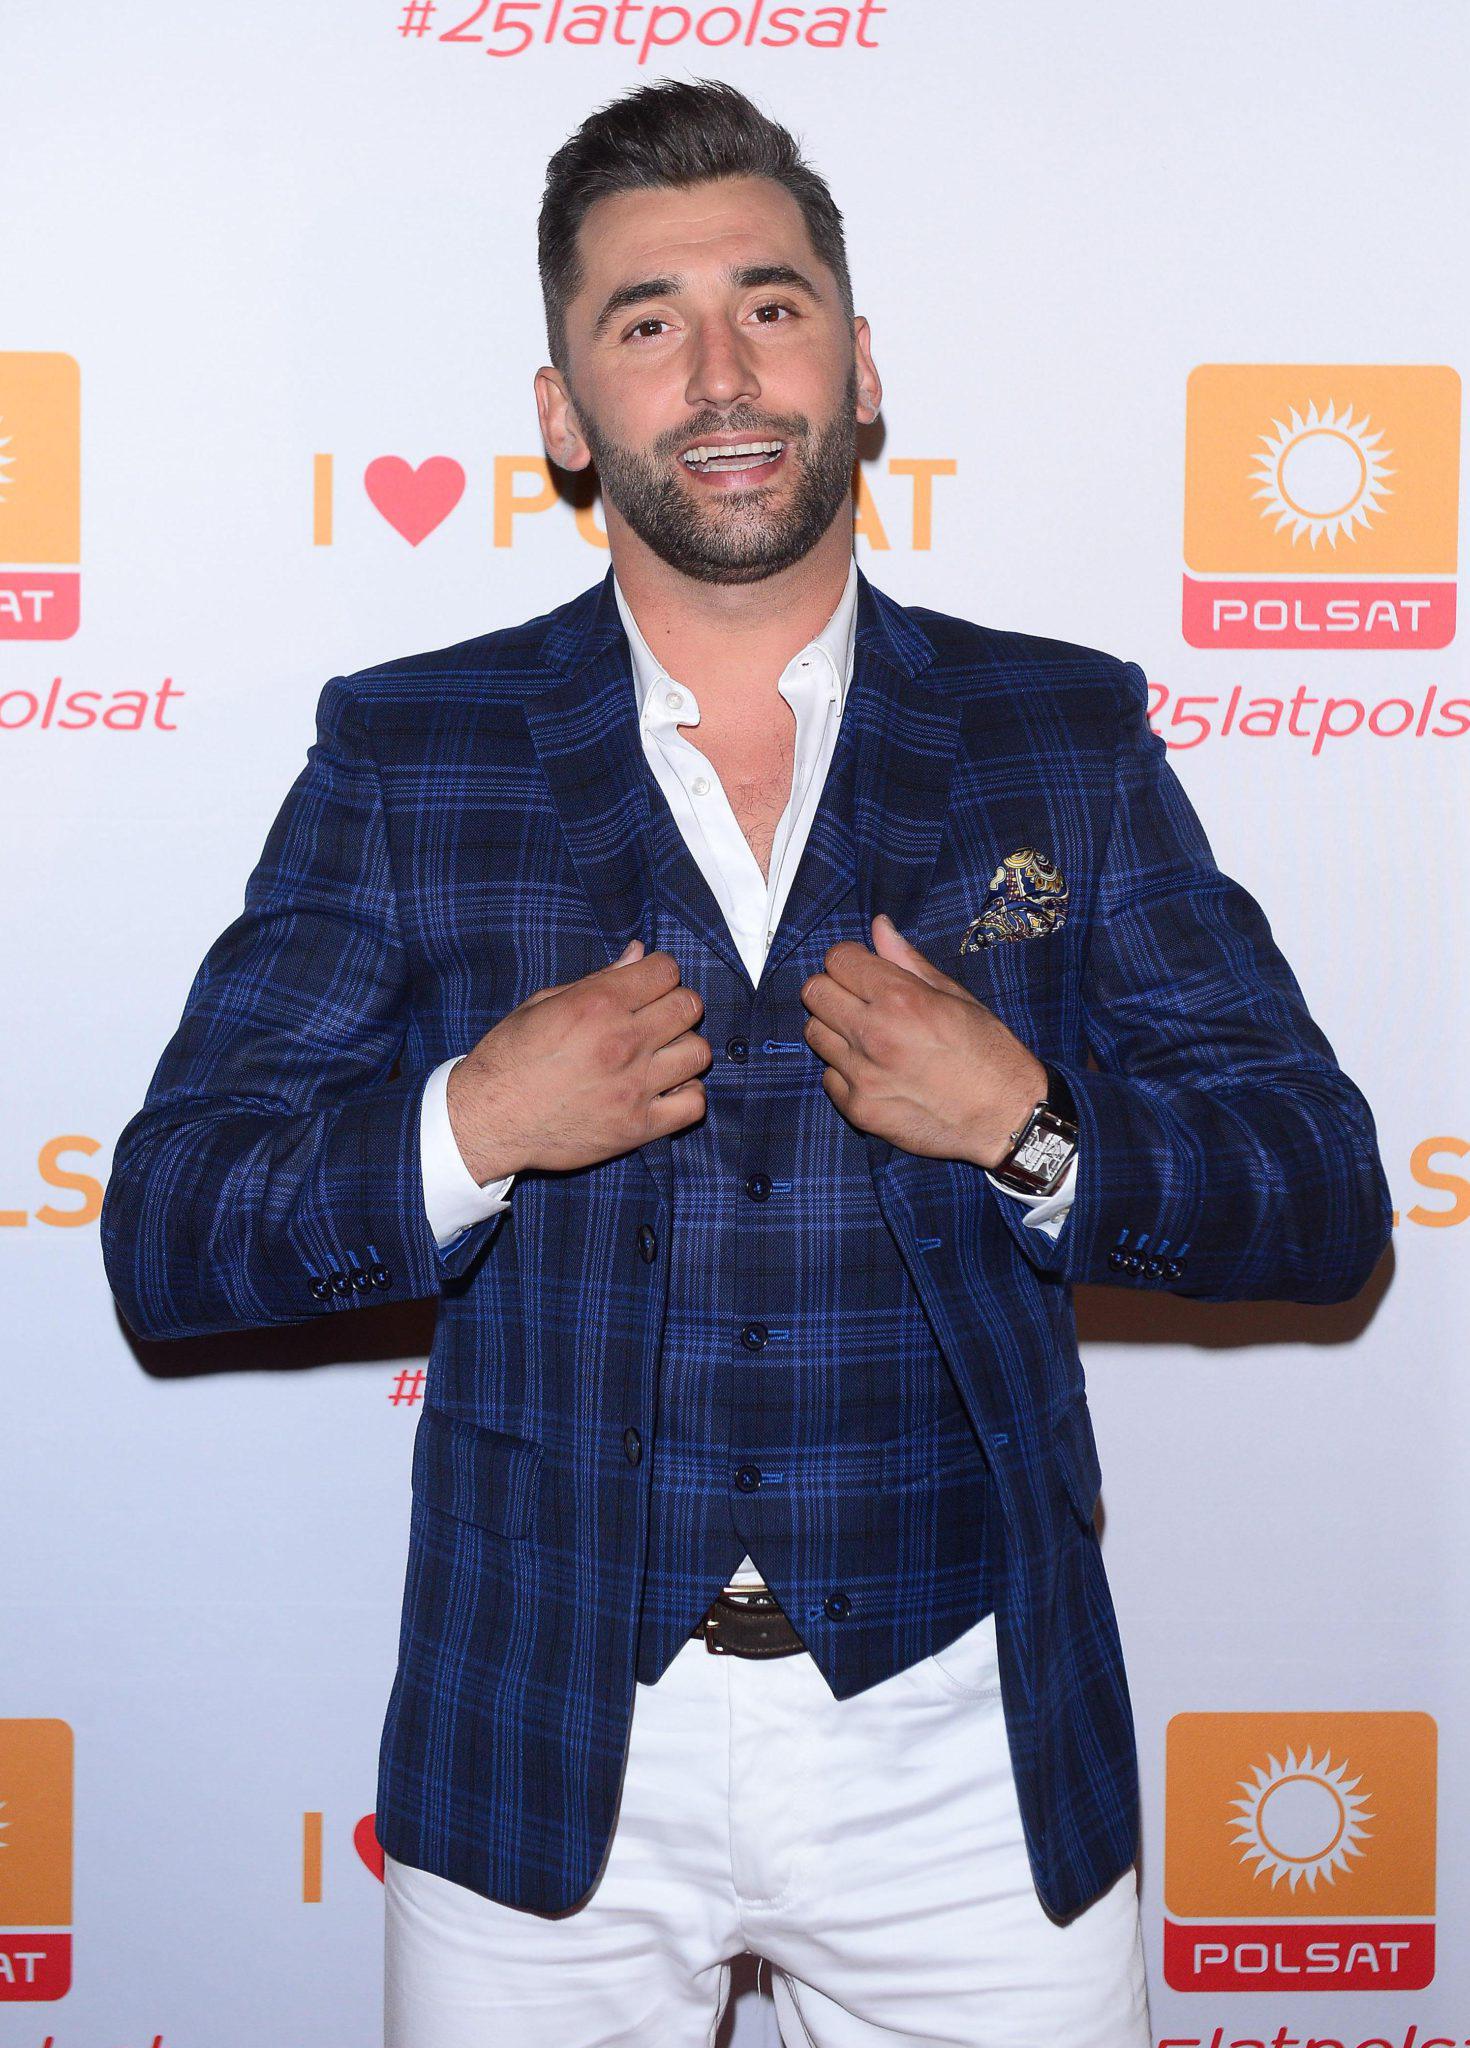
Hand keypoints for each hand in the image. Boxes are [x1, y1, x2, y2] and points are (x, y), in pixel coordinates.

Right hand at [445, 941, 710, 1180]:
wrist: (487, 1120)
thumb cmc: (509, 1058)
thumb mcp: (543, 1004)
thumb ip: (598, 979)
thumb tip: (638, 952)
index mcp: (597, 1004)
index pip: (666, 970)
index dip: (660, 972)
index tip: (648, 984)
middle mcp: (622, 1041)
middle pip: (689, 1006)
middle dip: (676, 1004)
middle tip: (656, 1017)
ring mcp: (634, 1087)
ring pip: (698, 1052)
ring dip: (684, 1048)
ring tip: (661, 1054)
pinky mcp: (637, 1127)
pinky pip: (693, 1104)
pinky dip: (687, 1093)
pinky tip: (666, 1088)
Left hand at [799, 913, 1046, 1169]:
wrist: (1006, 1118)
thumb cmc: (990, 1054)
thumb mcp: (957, 997)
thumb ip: (908, 962)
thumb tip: (879, 927)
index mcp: (900, 999)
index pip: (837, 959)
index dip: (851, 960)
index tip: (864, 970)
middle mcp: (874, 1035)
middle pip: (814, 992)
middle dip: (834, 988)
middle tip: (860, 1000)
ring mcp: (862, 1075)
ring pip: (814, 1033)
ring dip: (835, 1028)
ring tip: (868, 1037)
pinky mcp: (858, 1109)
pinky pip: (828, 1076)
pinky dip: (845, 1071)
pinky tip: (875, 1071)